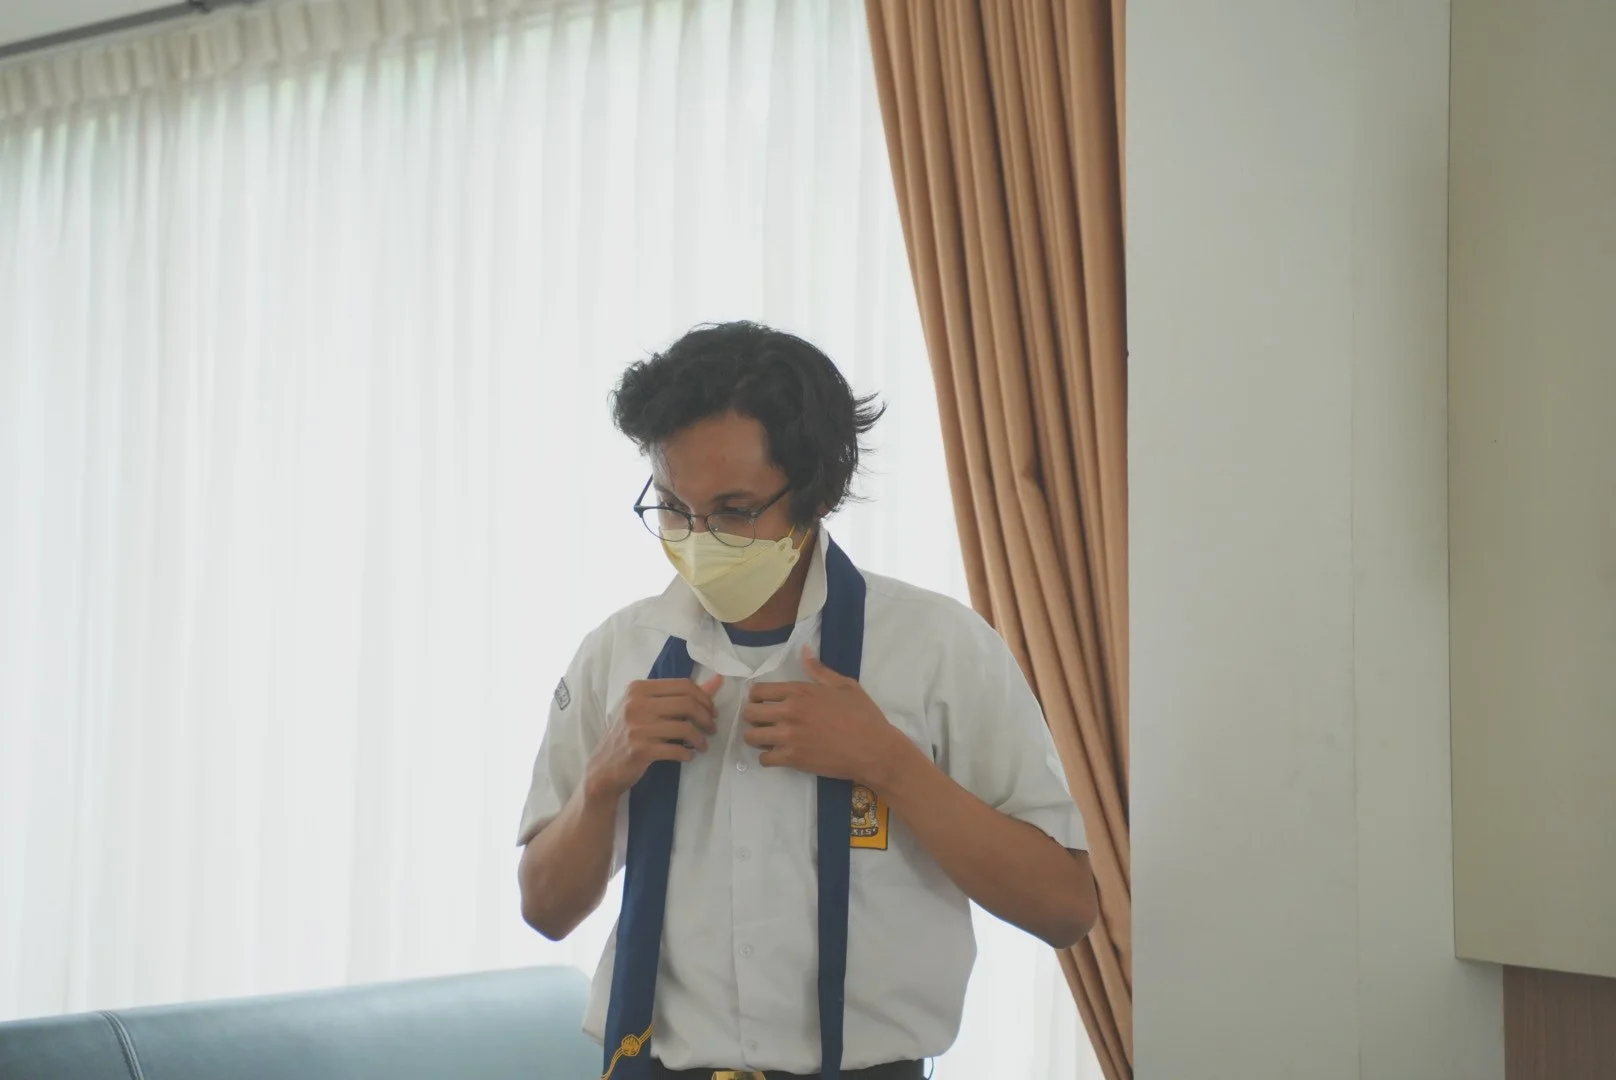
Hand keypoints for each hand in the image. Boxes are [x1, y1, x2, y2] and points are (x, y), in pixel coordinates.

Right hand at [586, 674, 723, 798]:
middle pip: (687, 703)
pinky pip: (676, 749)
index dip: (705, 698)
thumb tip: (718, 680)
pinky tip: (688, 756)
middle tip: (711, 729)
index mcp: (639, 688)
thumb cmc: (630, 734)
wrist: (604, 767)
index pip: (683, 685)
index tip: (712, 712)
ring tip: (702, 745)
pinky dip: (688, 754)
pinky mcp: (640, 749)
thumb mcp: (650, 709)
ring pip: (685, 727)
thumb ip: (682, 695)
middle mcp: (636, 704)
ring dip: (700, 739)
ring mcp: (637, 727)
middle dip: (706, 717)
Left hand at [741, 647, 914, 784]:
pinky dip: (768, 758)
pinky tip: (778, 754)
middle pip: (749, 712)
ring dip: (757, 737)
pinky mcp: (792, 759)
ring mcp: (789, 736)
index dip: (758, 697)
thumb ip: (819, 670)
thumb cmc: (863, 716)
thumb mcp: (845, 686)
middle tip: (765, 722)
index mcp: (800, 691)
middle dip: (754, 716)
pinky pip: (764, 759)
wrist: (874, 749)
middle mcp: (789, 711)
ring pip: (751, 736)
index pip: (758, 690)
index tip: (764, 703)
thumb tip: (804, 651)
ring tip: (769, 739)